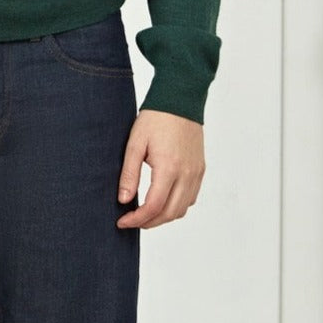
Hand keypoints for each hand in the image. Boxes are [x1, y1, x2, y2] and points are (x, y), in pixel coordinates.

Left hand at [116, 110, 204, 228]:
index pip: (154, 206)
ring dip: (163, 216)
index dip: (137, 219)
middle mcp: (187, 173)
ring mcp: (196, 172)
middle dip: (149, 222)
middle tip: (131, 220)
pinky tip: (162, 200)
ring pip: (182, 209)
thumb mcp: (135, 144)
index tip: (122, 221)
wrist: (180, 100)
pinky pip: (190, 198)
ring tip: (145, 213)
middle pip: (169, 213)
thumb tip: (124, 200)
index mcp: (169, 167)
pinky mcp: (200, 169)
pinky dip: (176, 206)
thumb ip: (129, 174)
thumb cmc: (156, 118)